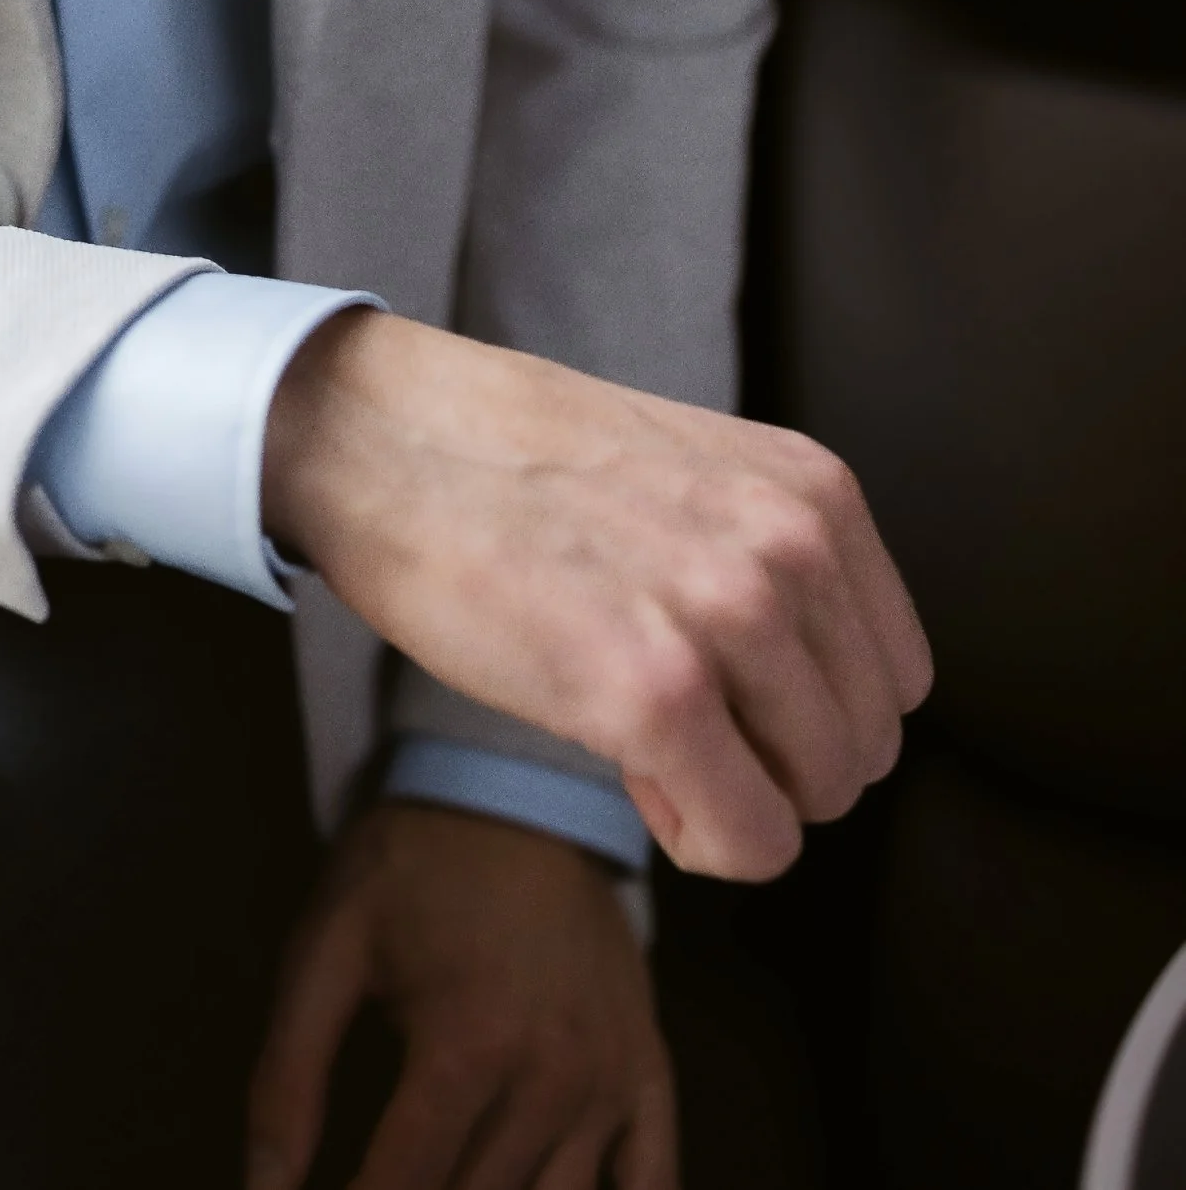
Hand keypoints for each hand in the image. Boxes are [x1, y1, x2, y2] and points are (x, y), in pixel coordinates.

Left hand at [244, 801, 673, 1189]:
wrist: (518, 790)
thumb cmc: (412, 869)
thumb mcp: (326, 948)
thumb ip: (287, 1076)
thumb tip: (264, 1188)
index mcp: (466, 1046)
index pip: (401, 1189)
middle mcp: (552, 1079)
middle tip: (385, 1182)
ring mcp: (610, 1083)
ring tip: (449, 1180)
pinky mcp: (649, 1073)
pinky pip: (654, 1185)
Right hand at [262, 312, 930, 882]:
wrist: (387, 442)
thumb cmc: (519, 469)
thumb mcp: (696, 478)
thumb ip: (774, 562)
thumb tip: (818, 704)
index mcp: (815, 493)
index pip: (895, 679)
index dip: (802, 707)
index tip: (715, 682)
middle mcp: (793, 547)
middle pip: (862, 749)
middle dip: (771, 763)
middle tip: (668, 717)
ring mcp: (730, 617)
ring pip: (817, 800)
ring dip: (730, 796)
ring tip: (638, 730)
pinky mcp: (658, 694)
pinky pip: (750, 842)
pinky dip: (692, 832)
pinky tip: (624, 765)